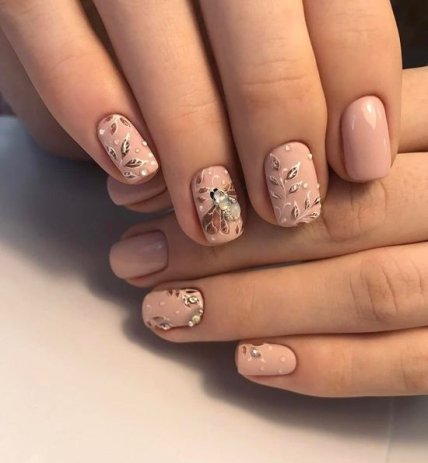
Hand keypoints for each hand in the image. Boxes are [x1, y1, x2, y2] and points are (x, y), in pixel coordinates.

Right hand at [0, 0, 400, 245]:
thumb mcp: (250, 28)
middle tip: (289, 205)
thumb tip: (349, 153)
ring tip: (214, 214)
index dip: (356, 85)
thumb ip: (301, 67)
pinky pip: (56, 39)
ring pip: (160, 41)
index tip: (360, 163)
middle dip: (277, 129)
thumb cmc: (189, 19)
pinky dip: (95, 108)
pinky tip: (132, 170)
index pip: (337, 2)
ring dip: (196, 144)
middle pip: (255, 29)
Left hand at [109, 67, 427, 396]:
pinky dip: (331, 367)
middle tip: (136, 262)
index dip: (223, 169)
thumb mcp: (394, 133)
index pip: (321, 137)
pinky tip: (253, 364)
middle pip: (333, 216)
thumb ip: (323, 137)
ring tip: (169, 314)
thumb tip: (206, 168)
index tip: (143, 200)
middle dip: (222, 245)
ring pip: (365, 290)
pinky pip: (411, 363)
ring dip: (253, 307)